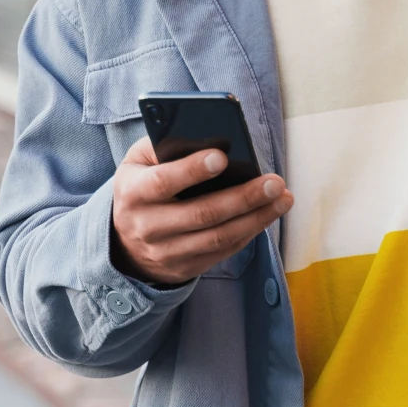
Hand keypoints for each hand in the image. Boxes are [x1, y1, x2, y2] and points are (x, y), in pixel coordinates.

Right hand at [110, 137, 292, 285]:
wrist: (125, 242)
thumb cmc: (143, 185)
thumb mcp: (141, 162)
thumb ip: (167, 145)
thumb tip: (212, 139)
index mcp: (134, 192)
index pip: (163, 182)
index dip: (192, 170)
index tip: (222, 156)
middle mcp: (148, 226)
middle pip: (202, 214)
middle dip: (243, 197)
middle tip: (275, 182)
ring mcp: (166, 252)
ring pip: (218, 237)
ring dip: (256, 218)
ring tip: (282, 198)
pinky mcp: (185, 268)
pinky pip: (223, 251)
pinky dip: (250, 232)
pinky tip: (268, 214)